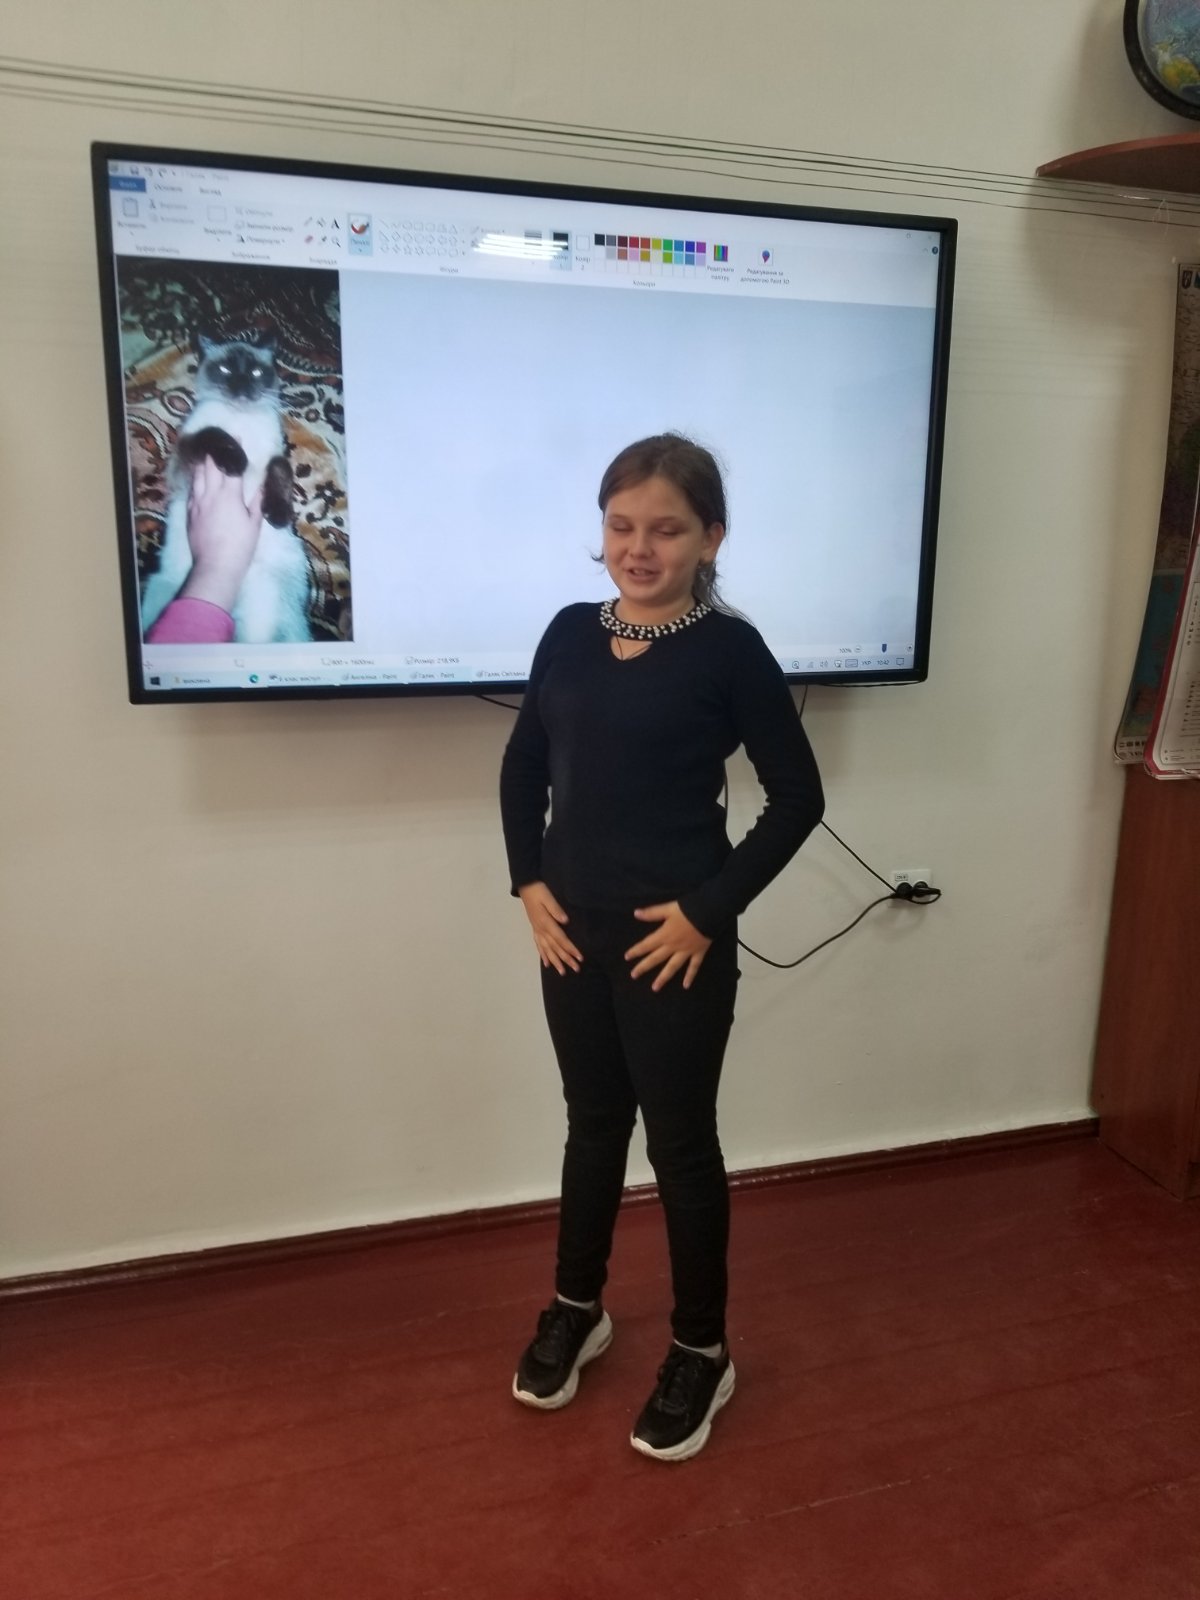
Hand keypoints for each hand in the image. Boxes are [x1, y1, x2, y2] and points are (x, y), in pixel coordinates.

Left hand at [179, 456, 264, 610]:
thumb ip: (256, 501)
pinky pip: (192, 490)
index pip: (231, 467)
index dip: (234, 451)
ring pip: (197, 475)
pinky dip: (195, 480)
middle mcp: (211, 494)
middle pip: (210, 466)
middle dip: (214, 452)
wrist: (215, 565)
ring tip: (205, 454)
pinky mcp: (189, 512)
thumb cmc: (240, 547)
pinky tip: (197, 478)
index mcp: (229, 495)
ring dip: (202, 463)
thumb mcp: (254, 524)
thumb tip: (261, 485)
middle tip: (218, 442)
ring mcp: (197, 502)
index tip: (236, 438)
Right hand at [518, 882, 582, 975]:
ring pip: (547, 950)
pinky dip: (543, 955)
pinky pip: (539, 945)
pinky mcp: (535, 929)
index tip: (580, 957)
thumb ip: (556, 909)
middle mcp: (541, 930)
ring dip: (555, 961)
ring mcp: (537, 930)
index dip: (570, 949)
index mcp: (546, 923)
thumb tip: (565, 921)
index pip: (561, 939)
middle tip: (576, 969)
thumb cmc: (539, 891)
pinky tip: (547, 964)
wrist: (526, 886)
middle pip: (555, 947)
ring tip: (562, 972)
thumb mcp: (548, 897)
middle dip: (566, 959)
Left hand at [626, 902, 711, 990]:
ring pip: (672, 967)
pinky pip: (694, 967)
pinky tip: (686, 986)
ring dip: (663, 978)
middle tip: (634, 975)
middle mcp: (673, 946)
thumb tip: (636, 913)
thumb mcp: (668, 909)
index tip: (627, 957)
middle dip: (644, 967)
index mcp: (664, 935)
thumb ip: (652, 913)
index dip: (636, 950)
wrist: (709, 913)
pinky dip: (690, 976)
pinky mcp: (698, 953)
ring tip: (655, 988)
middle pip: (656, 958)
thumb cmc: (688, 909)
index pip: (647, 944)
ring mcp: (686, 952)